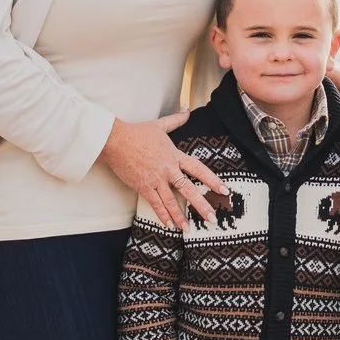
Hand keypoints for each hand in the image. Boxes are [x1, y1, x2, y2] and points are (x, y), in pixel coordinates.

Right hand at [102, 112, 222, 228]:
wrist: (115, 140)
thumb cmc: (137, 133)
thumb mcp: (159, 125)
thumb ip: (176, 120)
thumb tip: (187, 110)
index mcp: (175, 155)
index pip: (198, 169)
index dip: (212, 180)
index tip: (224, 190)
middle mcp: (168, 169)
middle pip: (188, 190)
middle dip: (201, 205)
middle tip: (212, 219)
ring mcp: (155, 179)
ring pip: (171, 201)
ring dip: (180, 216)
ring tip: (188, 229)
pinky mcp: (142, 186)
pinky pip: (155, 203)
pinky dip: (162, 214)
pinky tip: (169, 225)